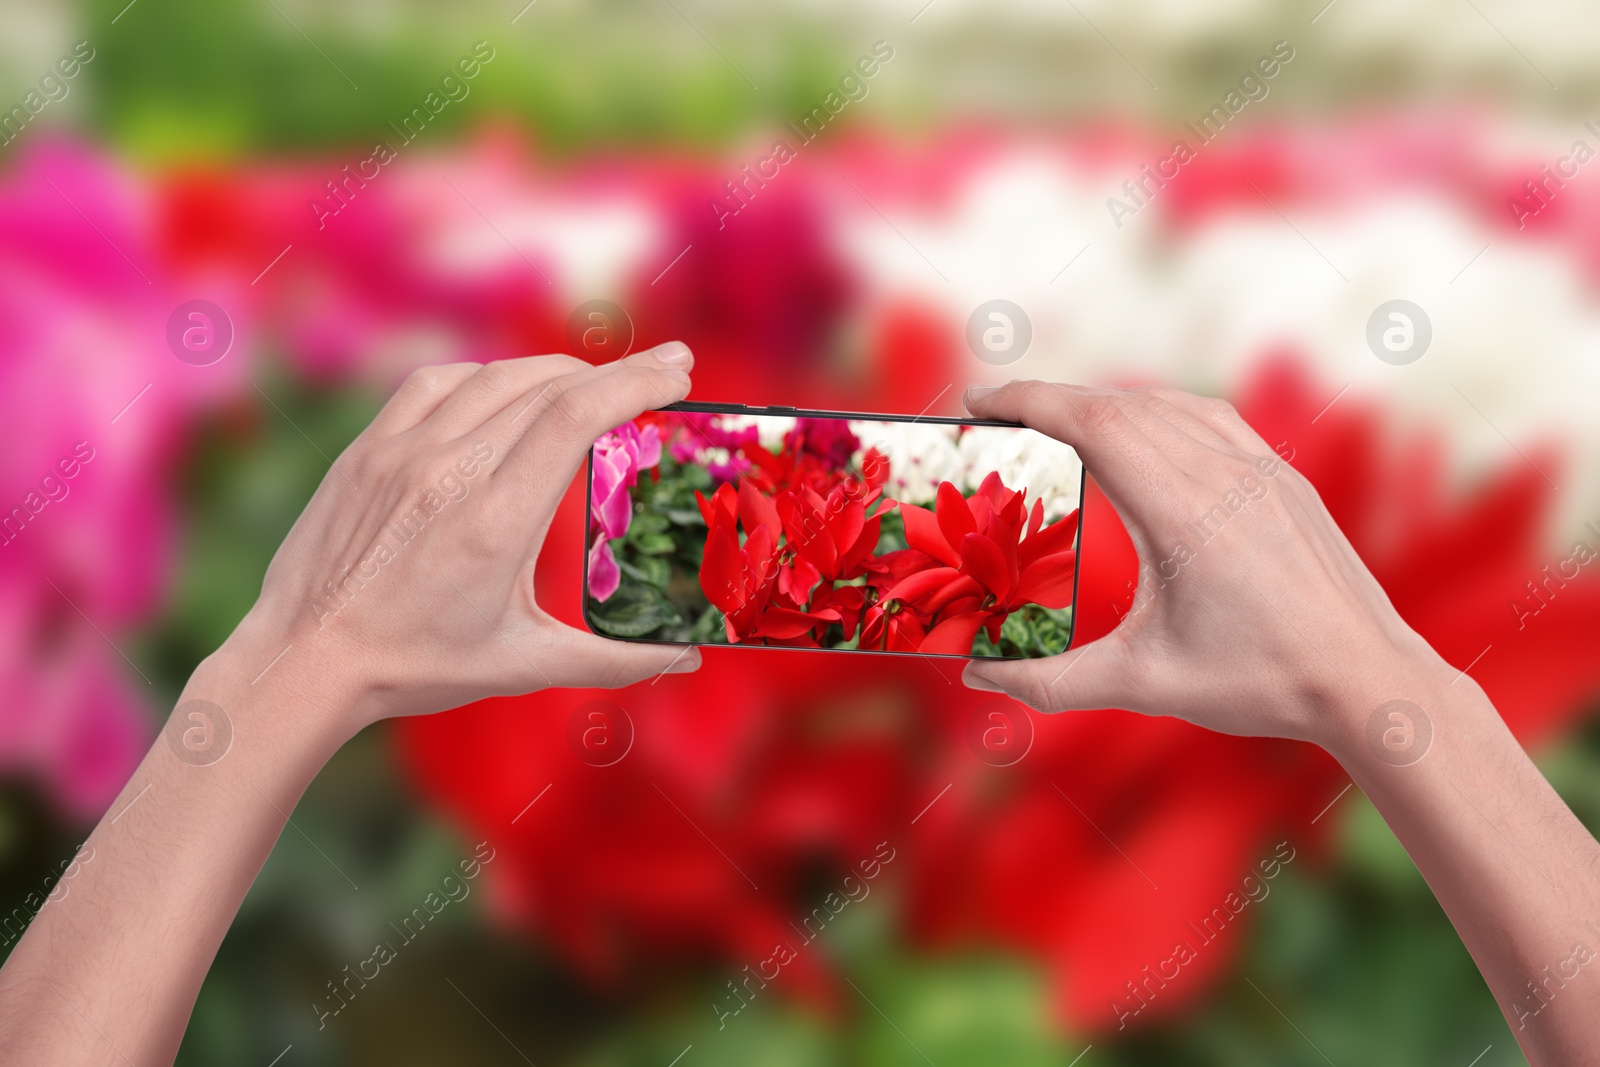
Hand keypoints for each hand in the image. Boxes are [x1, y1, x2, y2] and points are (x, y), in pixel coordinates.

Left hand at [221, 342, 702, 737]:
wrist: (305, 661)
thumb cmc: (416, 667)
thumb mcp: (525, 666)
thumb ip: (616, 660)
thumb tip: (690, 660)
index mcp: (496, 522)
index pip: (576, 417)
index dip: (635, 382)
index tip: (679, 372)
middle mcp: (449, 473)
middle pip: (549, 387)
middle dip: (619, 372)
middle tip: (667, 369)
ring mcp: (402, 453)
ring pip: (497, 377)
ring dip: (559, 370)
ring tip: (598, 382)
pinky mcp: (369, 450)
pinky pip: (438, 383)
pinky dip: (488, 376)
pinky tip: (509, 389)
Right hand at [960, 381, 1451, 746]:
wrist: (1368, 681)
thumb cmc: (1260, 682)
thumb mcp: (1142, 682)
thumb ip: (1049, 682)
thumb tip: (976, 675)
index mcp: (1183, 510)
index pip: (1093, 422)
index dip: (1028, 400)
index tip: (978, 399)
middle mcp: (1224, 473)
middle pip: (1120, 404)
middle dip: (1051, 399)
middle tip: (997, 415)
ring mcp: (1262, 470)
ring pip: (1167, 404)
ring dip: (1104, 402)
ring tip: (1057, 422)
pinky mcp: (1285, 480)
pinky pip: (1211, 419)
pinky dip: (1159, 412)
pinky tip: (1143, 434)